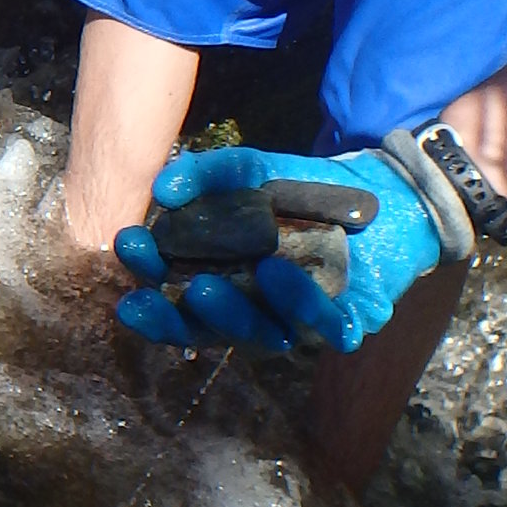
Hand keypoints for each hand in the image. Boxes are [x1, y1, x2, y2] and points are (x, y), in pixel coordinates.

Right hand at [112, 141, 465, 355]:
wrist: (382, 195)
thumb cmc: (305, 189)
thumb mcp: (251, 170)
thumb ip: (207, 174)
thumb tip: (162, 190)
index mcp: (222, 285)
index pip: (174, 303)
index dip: (146, 288)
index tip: (125, 260)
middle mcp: (255, 313)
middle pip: (207, 332)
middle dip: (175, 317)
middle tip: (154, 293)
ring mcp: (297, 323)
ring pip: (259, 336)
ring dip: (231, 316)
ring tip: (206, 286)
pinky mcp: (346, 324)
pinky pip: (323, 328)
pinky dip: (302, 308)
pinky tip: (277, 275)